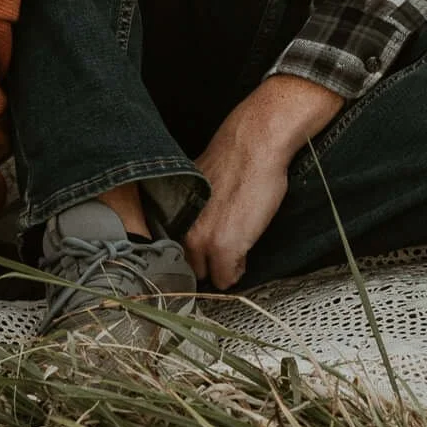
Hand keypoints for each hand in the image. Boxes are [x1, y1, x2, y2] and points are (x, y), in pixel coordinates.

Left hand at [185, 74, 343, 291]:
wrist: (253, 147)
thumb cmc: (232, 161)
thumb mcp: (200, 189)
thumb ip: (194, 212)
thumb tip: (199, 225)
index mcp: (173, 217)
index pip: (175, 253)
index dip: (195, 253)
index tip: (207, 252)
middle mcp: (182, 231)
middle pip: (192, 267)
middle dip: (209, 263)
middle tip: (226, 251)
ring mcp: (202, 243)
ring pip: (209, 275)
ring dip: (223, 268)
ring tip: (237, 249)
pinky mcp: (225, 249)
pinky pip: (227, 279)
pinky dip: (237, 271)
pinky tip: (245, 252)